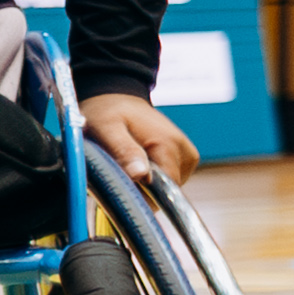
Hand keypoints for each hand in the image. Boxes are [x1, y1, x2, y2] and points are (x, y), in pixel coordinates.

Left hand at [81, 93, 200, 190]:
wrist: (117, 97)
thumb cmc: (108, 112)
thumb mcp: (106, 128)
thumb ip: (124, 150)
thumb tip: (141, 176)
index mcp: (167, 144)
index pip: (163, 191)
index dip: (140, 196)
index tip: (119, 187)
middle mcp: (183, 149)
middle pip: (166, 190)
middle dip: (141, 189)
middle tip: (118, 172)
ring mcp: (187, 154)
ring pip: (168, 188)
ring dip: (147, 184)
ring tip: (127, 164)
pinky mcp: (186, 158)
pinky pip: (171, 180)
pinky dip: (154, 178)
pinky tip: (138, 164)